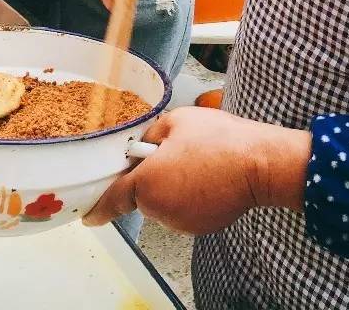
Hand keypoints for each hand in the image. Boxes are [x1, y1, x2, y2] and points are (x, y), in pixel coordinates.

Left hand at [82, 107, 311, 233]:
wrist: (258, 164)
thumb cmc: (221, 141)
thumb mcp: (175, 121)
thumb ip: (149, 136)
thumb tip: (143, 146)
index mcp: (147, 182)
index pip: (112, 199)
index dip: (98, 206)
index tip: (89, 214)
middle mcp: (160, 208)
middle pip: (142, 195)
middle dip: (152, 177)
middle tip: (175, 154)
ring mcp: (180, 222)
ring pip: (164, 203)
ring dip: (173, 186)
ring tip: (198, 164)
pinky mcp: (199, 227)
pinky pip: (183, 211)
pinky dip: (190, 197)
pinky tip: (207, 179)